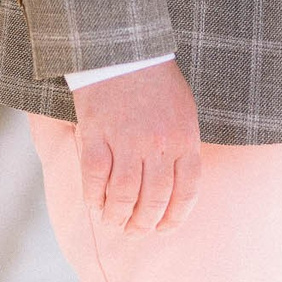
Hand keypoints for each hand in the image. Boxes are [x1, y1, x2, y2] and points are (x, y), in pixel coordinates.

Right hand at [70, 60, 202, 232]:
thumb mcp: (184, 112)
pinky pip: (95, 179)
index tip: (164, 228)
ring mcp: (127, 140)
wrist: (124, 50)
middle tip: (135, 231)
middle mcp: (159, 144)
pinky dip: (95, 198)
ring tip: (114, 222)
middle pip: (154, 199)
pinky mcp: (97, 135)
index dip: (175, 217)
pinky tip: (95, 204)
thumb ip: (183, 147)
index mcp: (185, 138)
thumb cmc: (156, 82)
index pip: (186, 191)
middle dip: (144, 224)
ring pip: (125, 195)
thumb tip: (177, 189)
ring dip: (118, 216)